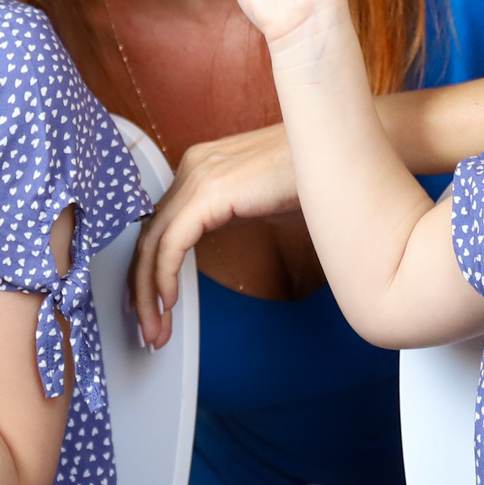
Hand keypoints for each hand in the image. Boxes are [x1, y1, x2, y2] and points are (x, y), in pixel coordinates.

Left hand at [126, 125, 301, 347]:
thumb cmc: (313, 176)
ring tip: (156, 330)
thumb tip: (221, 239)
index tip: (153, 306)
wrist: (340, 154)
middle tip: (149, 329)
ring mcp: (198, 176)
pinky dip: (164, 277)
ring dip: (149, 293)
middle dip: (143, 288)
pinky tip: (169, 303)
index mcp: (201, 167)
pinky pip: (172, 243)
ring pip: (153, 243)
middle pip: (150, 235)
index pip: (161, 225)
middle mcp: (192, 167)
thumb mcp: (261, 201)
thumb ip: (234, 214)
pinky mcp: (209, 191)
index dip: (150, 269)